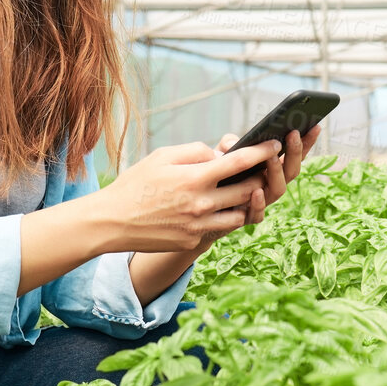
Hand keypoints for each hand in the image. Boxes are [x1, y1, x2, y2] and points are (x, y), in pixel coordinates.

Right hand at [99, 140, 276, 252]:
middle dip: (261, 178)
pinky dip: (224, 217)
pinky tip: (221, 208)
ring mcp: (198, 226)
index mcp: (195, 178)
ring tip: (246, 191)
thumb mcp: (162, 157)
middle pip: (248, 190)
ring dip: (246, 202)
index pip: (239, 162)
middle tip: (265, 170)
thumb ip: (195, 152)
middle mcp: (201, 204)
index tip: (275, 144)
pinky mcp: (192, 241)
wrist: (111, 222)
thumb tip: (219, 155)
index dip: (262, 152)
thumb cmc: (135, 184)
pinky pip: (219, 228)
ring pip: (240, 214)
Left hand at [213, 124, 318, 225]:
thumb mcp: (221, 156)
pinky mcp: (245, 218)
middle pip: (291, 171)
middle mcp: (270, 186)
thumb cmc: (215, 178)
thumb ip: (229, 145)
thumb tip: (233, 142)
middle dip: (295, 152)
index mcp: (270, 169)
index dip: (306, 142)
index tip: (314, 126)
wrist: (197, 211)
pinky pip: (257, 214)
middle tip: (293, 134)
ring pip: (278, 190)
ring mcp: (260, 202)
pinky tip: (255, 191)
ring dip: (277, 172)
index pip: (293, 155)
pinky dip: (258, 203)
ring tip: (272, 157)